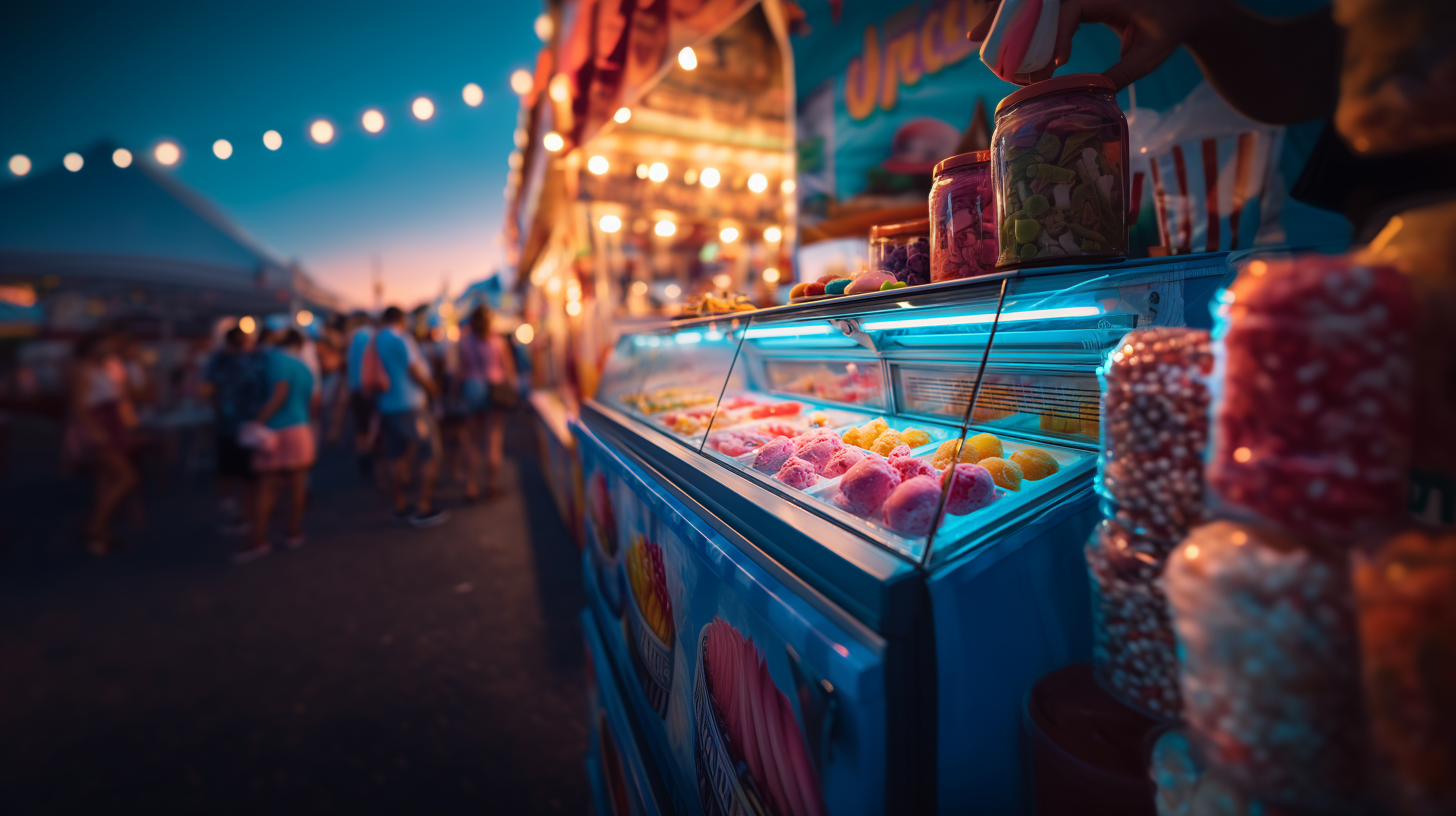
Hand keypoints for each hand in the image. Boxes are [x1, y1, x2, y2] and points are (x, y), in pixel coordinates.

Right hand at [969, 0, 1231, 87]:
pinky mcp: (1075, 0)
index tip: (1055, 63)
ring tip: (977, 39)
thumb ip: (1121, 74)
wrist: (1184, 4)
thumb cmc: (1170, 27)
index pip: (1070, 7)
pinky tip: (998, 39)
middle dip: (1006, 17)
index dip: (1055, 34)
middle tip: (976, 39)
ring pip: (1034, 2)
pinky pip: (1042, 8)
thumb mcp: (1150, 54)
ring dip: (1004, 20)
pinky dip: (1019, 23)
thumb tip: (1090, 96)